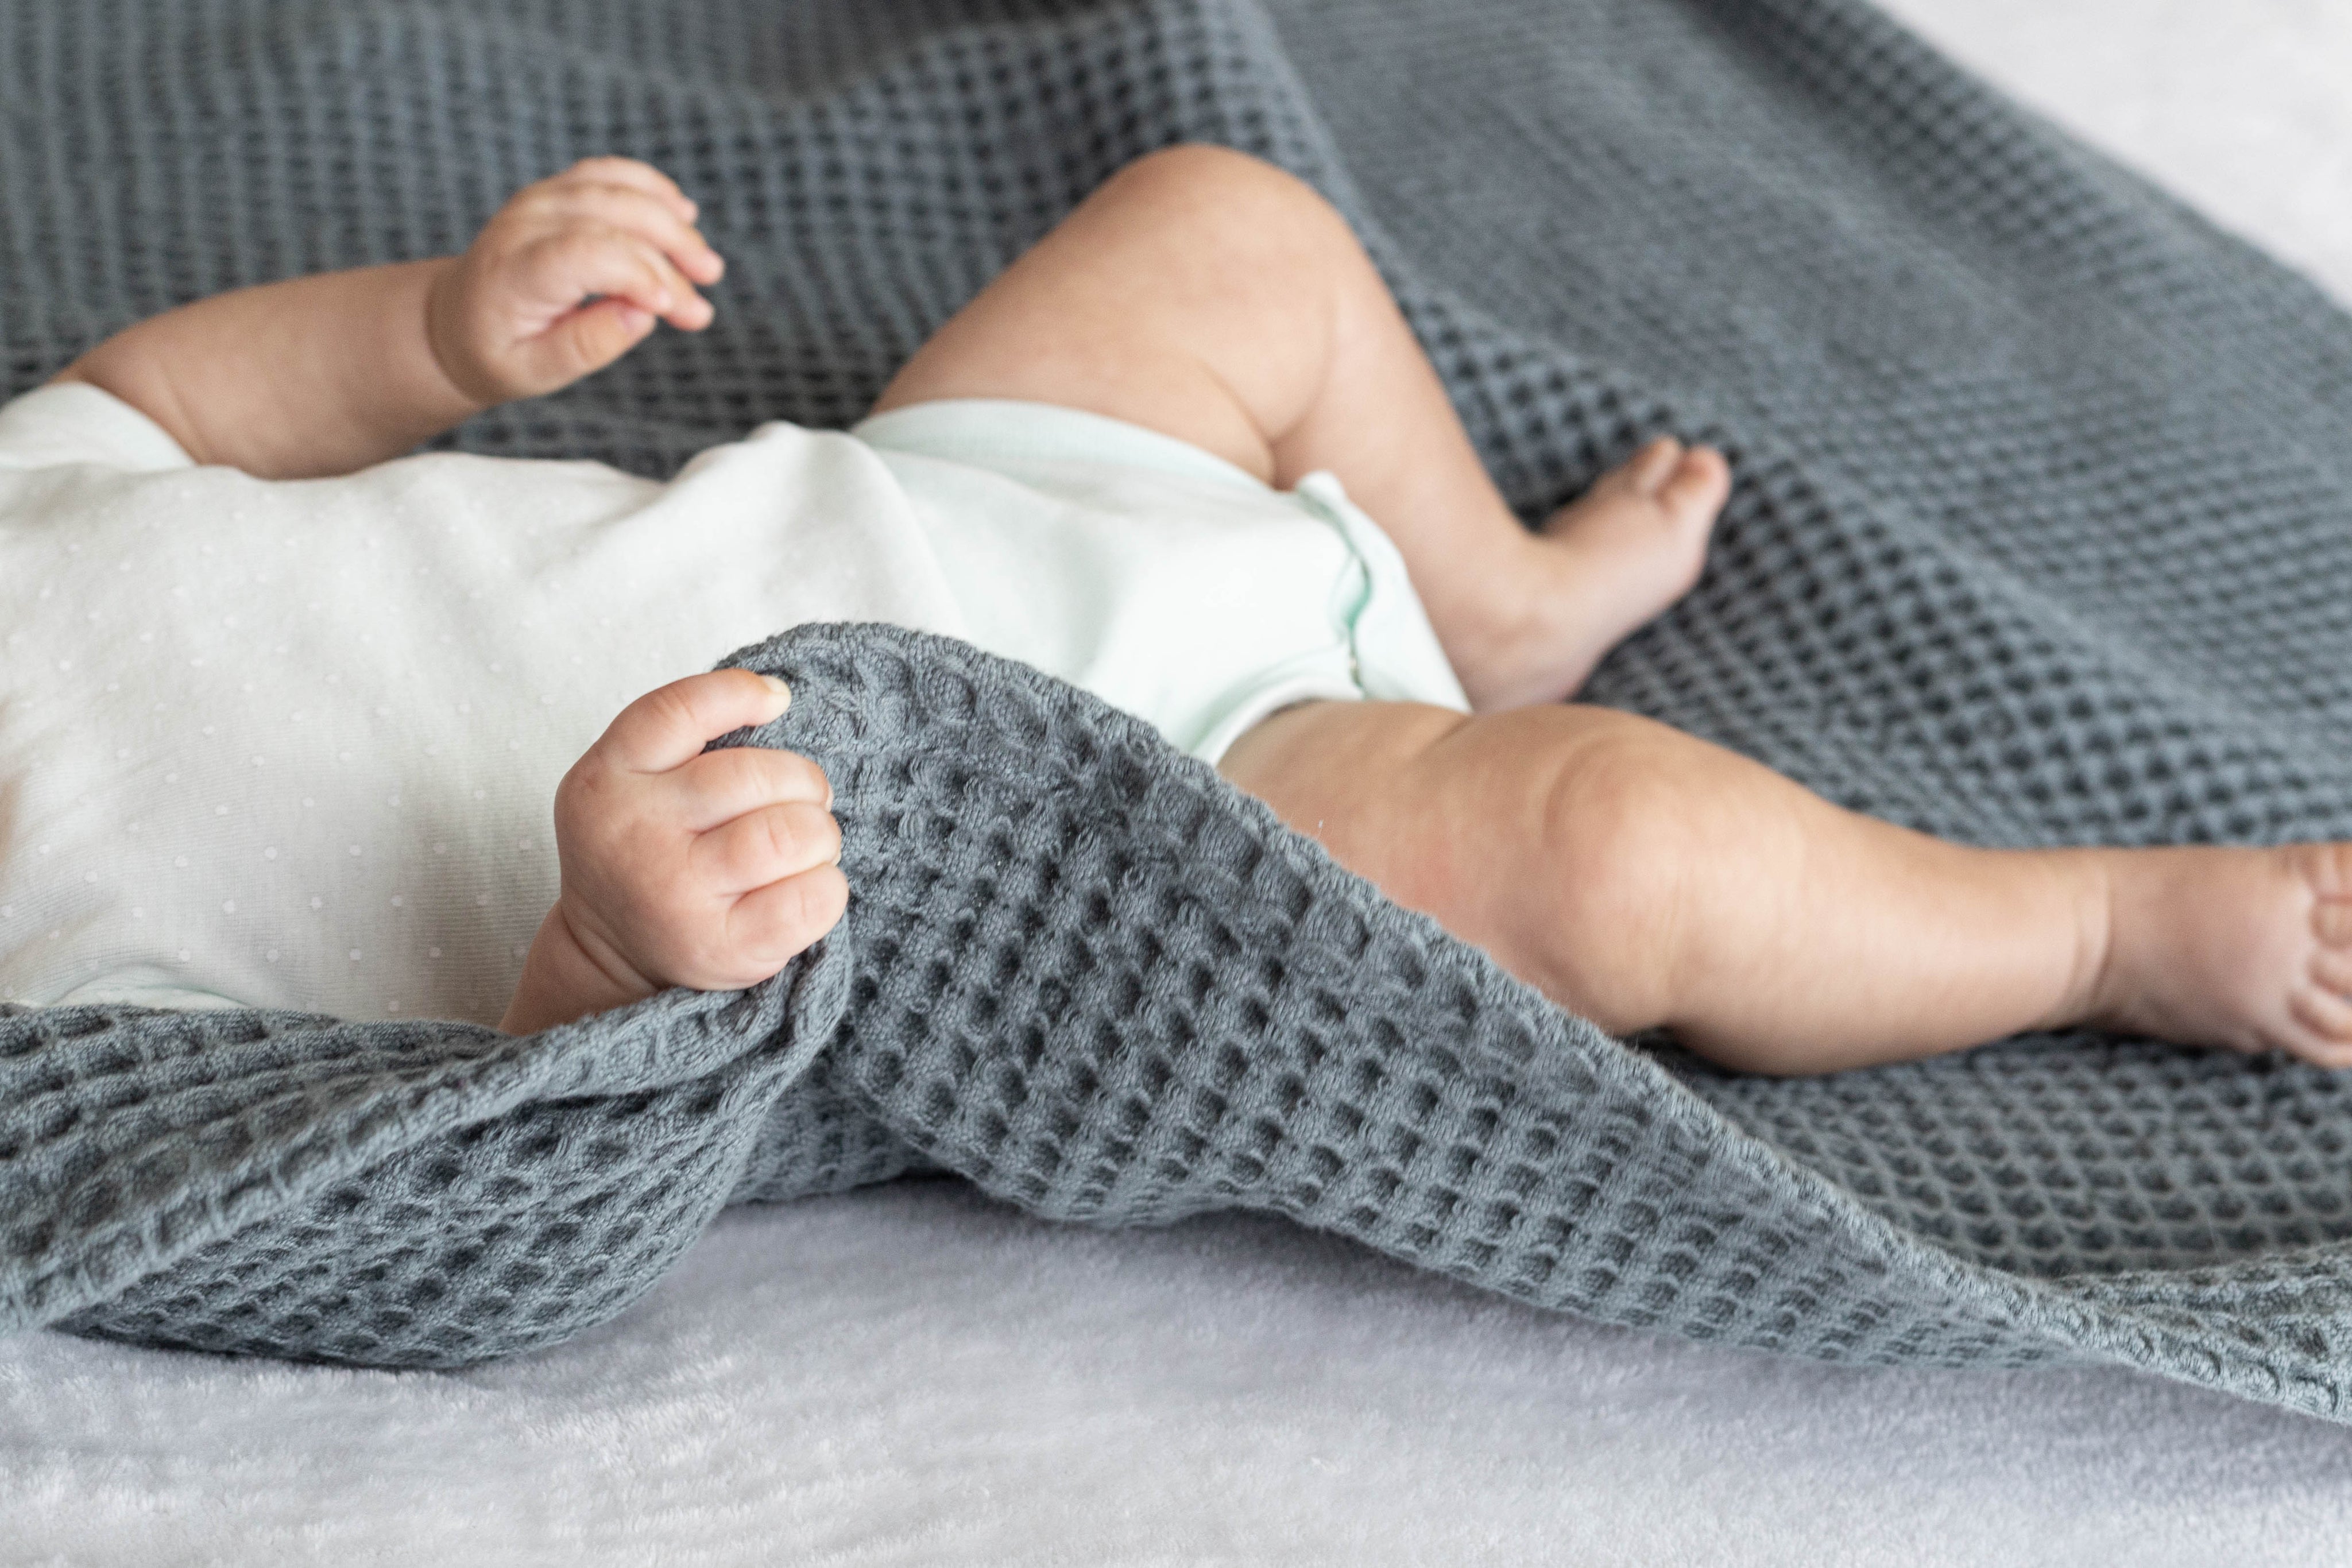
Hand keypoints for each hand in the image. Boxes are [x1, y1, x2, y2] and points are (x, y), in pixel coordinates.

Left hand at [426, 156, 725, 408]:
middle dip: (670, 251)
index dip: (639, 275)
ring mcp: (538, 200)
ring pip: (615, 188)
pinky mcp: (555, 191)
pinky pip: (607, 173)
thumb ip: (584, 346)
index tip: (676, 310)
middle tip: (707, 290)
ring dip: (670, 221)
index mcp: (515, 272)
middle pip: (611, 214)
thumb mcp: (532, 372)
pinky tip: (682, 213)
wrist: (454, 319)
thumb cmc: (497, 351)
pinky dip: (649, 187)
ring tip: (706, 264)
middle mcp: (525, 224)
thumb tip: (642, 316)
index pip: (588, 254)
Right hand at [500, 670, 846, 1033]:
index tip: (776, 701)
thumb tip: (776, 697)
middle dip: (801, 784)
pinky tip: (803, 889)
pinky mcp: (723, 948)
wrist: (610, 956)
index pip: (677, 711)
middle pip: (757, 777)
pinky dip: (827, 887)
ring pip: (791, 833)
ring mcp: (678, 896)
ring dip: (819, 836)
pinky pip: (813, 897)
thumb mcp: (630, 783)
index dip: (739, 693)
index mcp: (606, 782)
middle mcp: (637, 835)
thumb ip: (682, 738)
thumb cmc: (644, 852)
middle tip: (798, 805)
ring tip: (803, 848)